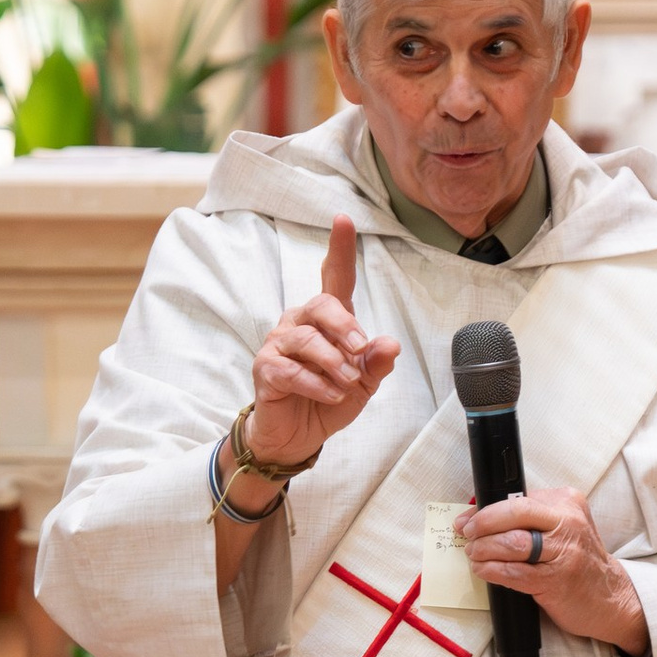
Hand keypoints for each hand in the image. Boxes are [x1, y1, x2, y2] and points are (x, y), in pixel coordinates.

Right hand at [243, 216, 400, 474]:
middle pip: (321, 304)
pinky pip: (291, 369)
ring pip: (306, 338)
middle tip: (360, 349)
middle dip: (345, 325)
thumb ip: (376, 363)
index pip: (334, 278)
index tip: (343, 219)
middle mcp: (300, 323)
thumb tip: (390, 343)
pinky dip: (317, 383)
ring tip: (348, 382)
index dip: (339, 249)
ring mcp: (279, 344)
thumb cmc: (329, 398)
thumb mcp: (364, 383)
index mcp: (328, 320)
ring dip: (333, 361)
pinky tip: (331, 393)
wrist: (298, 436)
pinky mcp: (265, 369)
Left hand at [462, 484, 646, 653]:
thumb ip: (530, 520)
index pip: (518, 498)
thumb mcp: (562, 529)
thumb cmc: (579, 562)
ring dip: (484, 549)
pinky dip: (492, 570)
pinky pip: (514, 572)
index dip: (485, 509)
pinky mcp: (556, 580)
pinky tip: (484, 571)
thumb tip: (480, 517)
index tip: (467, 520)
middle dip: (483, 523)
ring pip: (512, 542)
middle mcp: (568, 523)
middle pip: (515, 512)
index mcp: (567, 502)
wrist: (611, 598)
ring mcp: (564, 552)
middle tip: (469, 535)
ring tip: (475, 555)